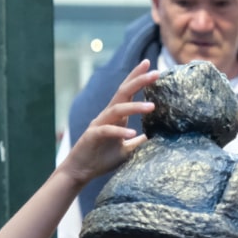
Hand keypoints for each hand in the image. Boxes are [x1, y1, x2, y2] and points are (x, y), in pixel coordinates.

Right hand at [58, 62, 159, 185]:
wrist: (80, 172)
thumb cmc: (102, 159)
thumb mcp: (127, 149)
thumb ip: (139, 141)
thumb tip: (156, 136)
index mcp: (116, 116)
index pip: (128, 93)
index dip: (138, 78)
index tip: (151, 66)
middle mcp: (107, 116)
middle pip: (123, 93)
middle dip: (139, 81)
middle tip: (156, 73)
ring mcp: (99, 124)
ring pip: (117, 109)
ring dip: (135, 107)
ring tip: (152, 106)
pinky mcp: (92, 136)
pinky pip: (107, 130)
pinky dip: (120, 131)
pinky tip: (133, 133)